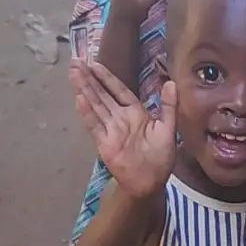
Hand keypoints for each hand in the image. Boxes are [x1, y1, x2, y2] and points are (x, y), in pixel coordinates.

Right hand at [71, 60, 176, 197]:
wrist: (150, 183)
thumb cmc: (160, 158)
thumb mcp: (168, 128)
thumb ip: (168, 106)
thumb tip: (171, 82)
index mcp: (135, 113)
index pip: (119, 90)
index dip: (107, 78)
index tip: (94, 64)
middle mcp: (120, 118)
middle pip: (102, 94)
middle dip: (89, 79)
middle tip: (75, 62)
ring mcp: (111, 130)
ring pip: (96, 105)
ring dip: (84, 89)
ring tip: (73, 74)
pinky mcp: (104, 143)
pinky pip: (95, 126)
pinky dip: (87, 113)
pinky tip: (79, 99)